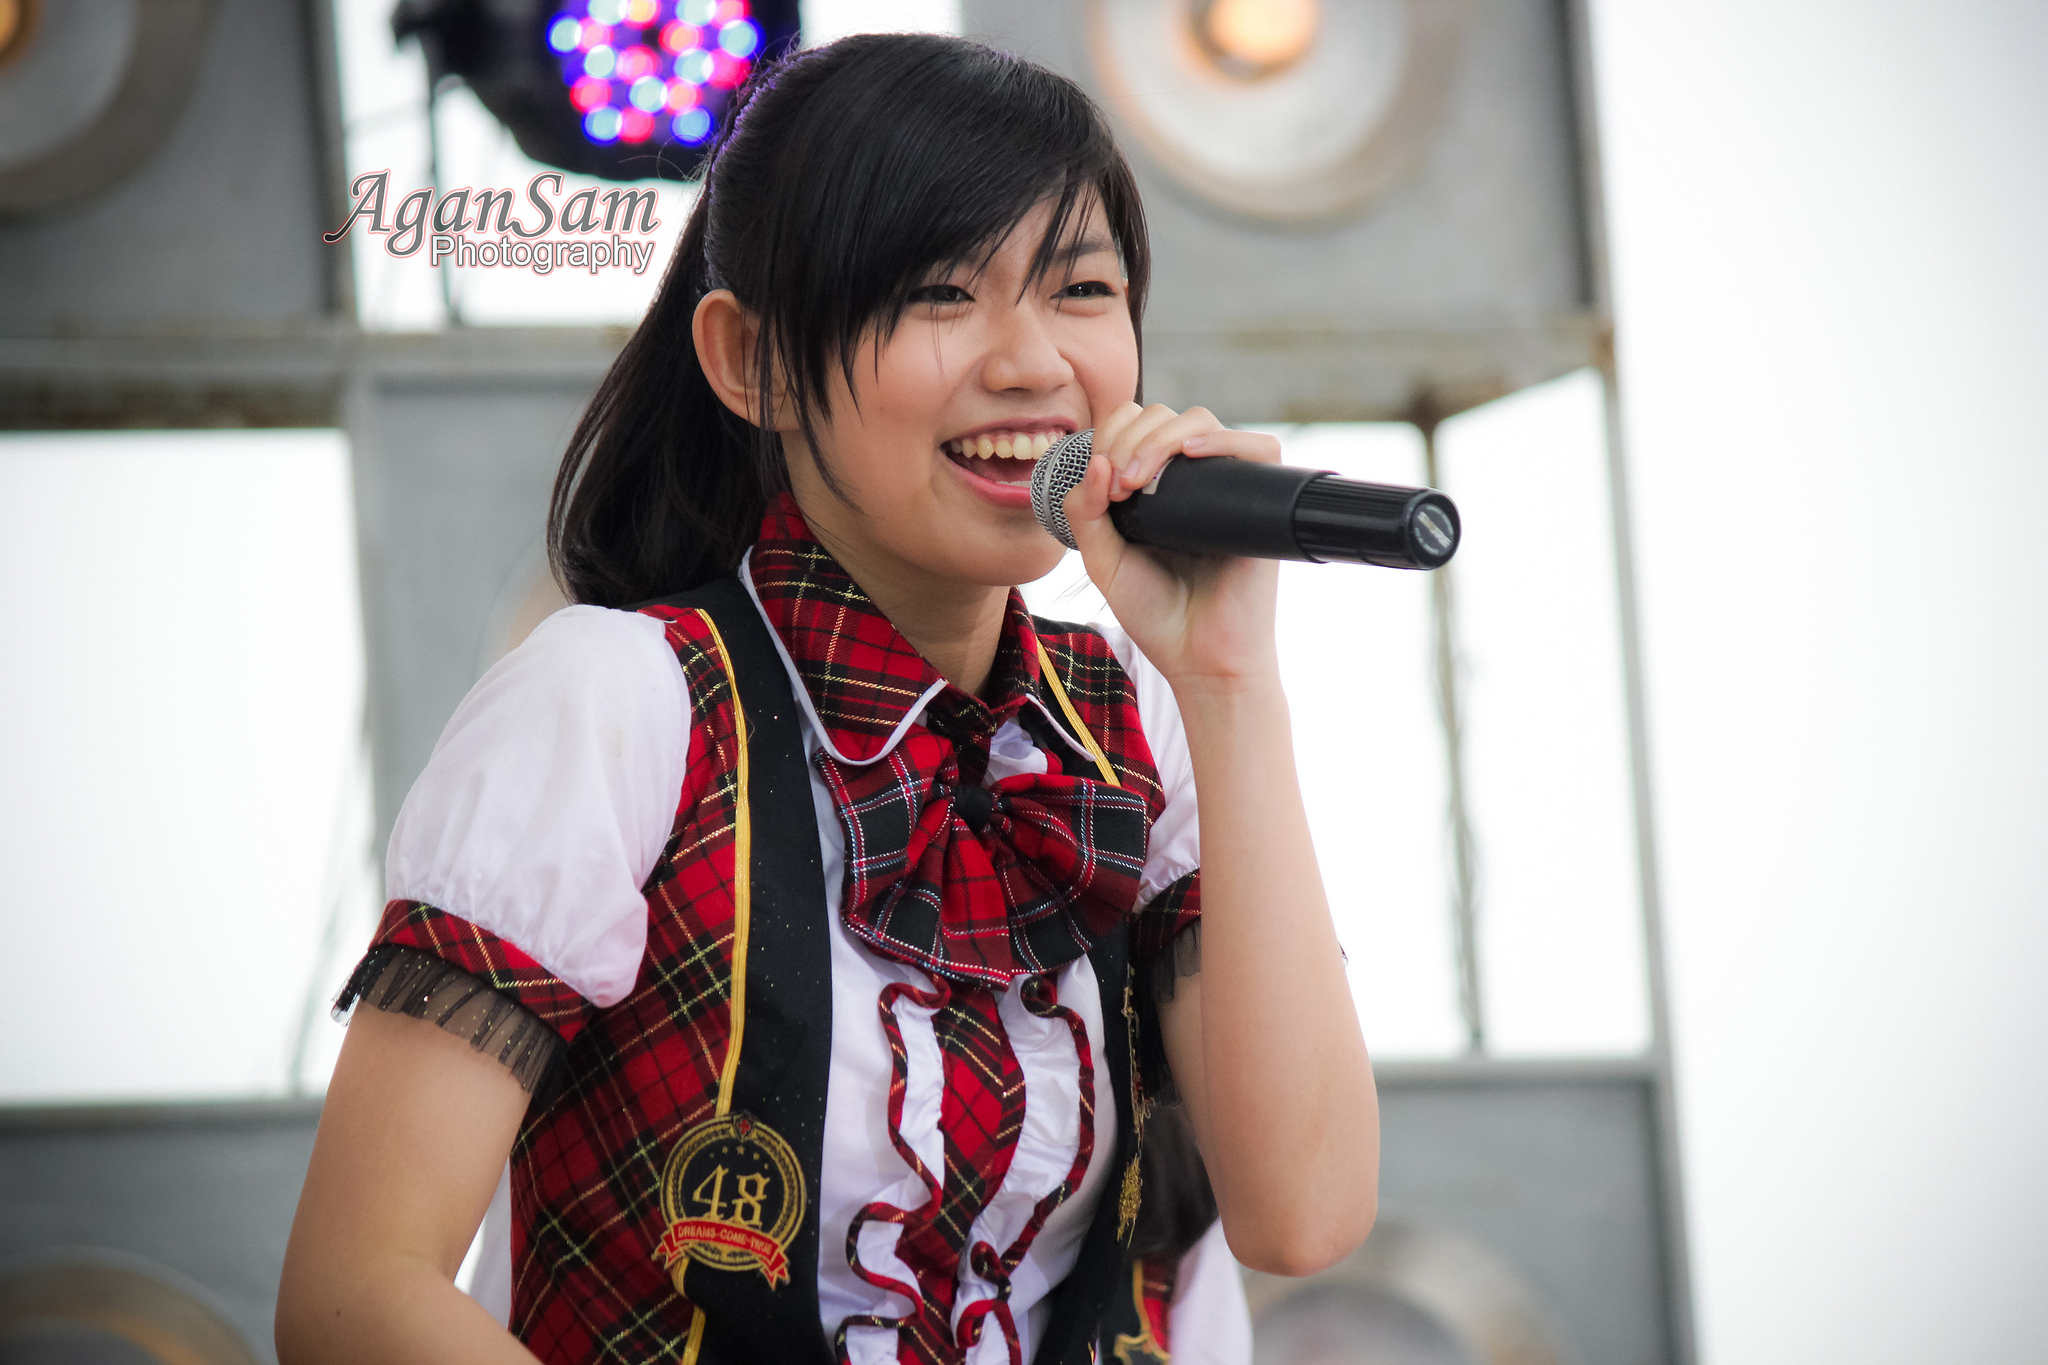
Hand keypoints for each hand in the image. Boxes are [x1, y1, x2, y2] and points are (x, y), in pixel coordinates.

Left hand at [1061, 402, 1284, 690]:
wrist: (1202, 659)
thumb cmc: (1157, 615)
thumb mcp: (1104, 562)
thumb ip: (1084, 513)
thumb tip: (1095, 459)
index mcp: (1154, 488)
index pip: (1134, 428)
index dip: (1111, 436)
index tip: (1101, 484)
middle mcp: (1191, 481)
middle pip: (1163, 416)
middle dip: (1129, 438)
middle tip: (1118, 485)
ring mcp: (1227, 488)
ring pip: (1201, 422)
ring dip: (1161, 437)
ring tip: (1138, 479)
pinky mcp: (1262, 501)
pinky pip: (1258, 447)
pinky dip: (1224, 438)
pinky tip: (1191, 452)